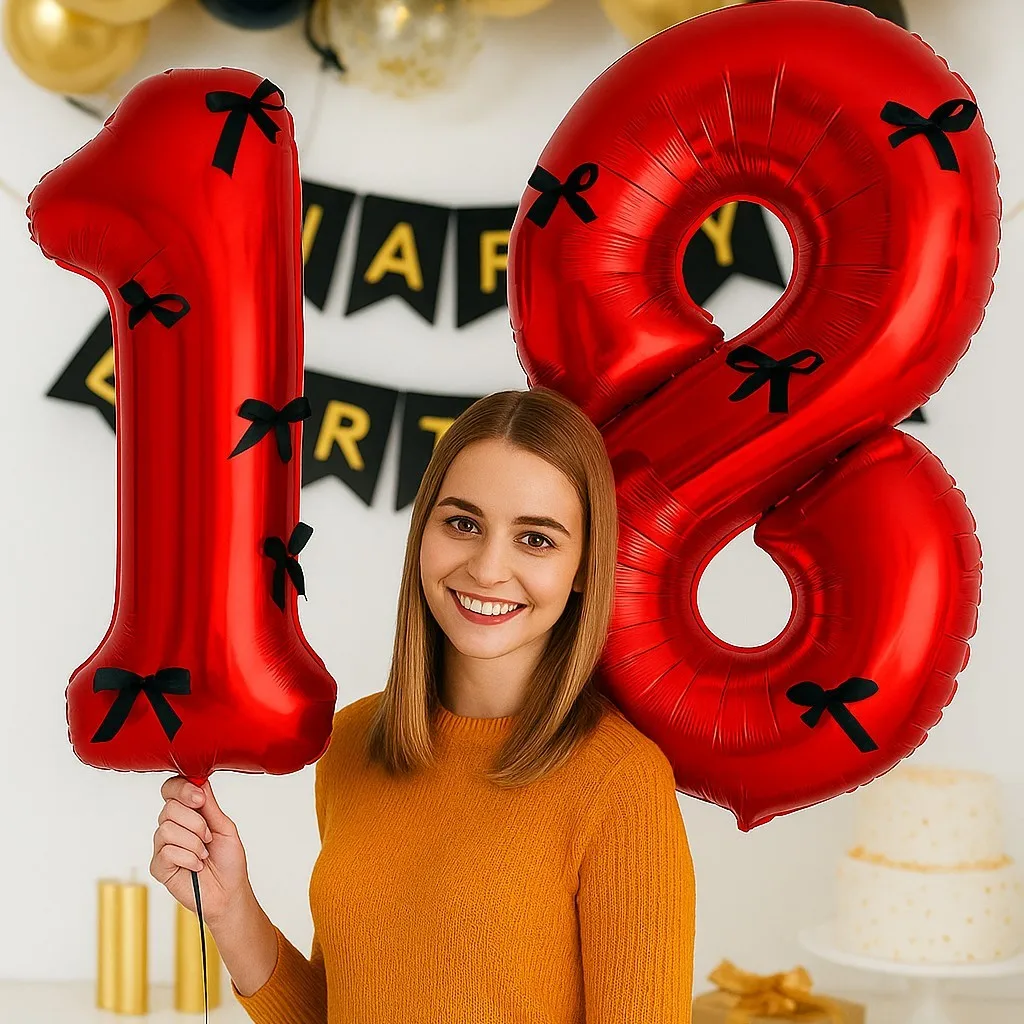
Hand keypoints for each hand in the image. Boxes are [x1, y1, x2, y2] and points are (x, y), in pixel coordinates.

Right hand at [150, 776, 252, 924]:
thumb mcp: (224, 826)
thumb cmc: (228, 860)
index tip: (200, 799)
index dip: (182, 789)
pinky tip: (197, 866)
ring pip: (167, 829)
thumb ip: (209, 805)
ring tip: (204, 854)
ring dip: (194, 843)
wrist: (229, 891)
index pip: (171, 789)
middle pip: (169, 808)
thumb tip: (199, 779)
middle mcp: (171, 827)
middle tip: (209, 837)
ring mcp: (162, 847)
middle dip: (196, 823)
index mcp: (187, 813)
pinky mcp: (158, 866)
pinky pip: (167, 852)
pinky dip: (189, 858)